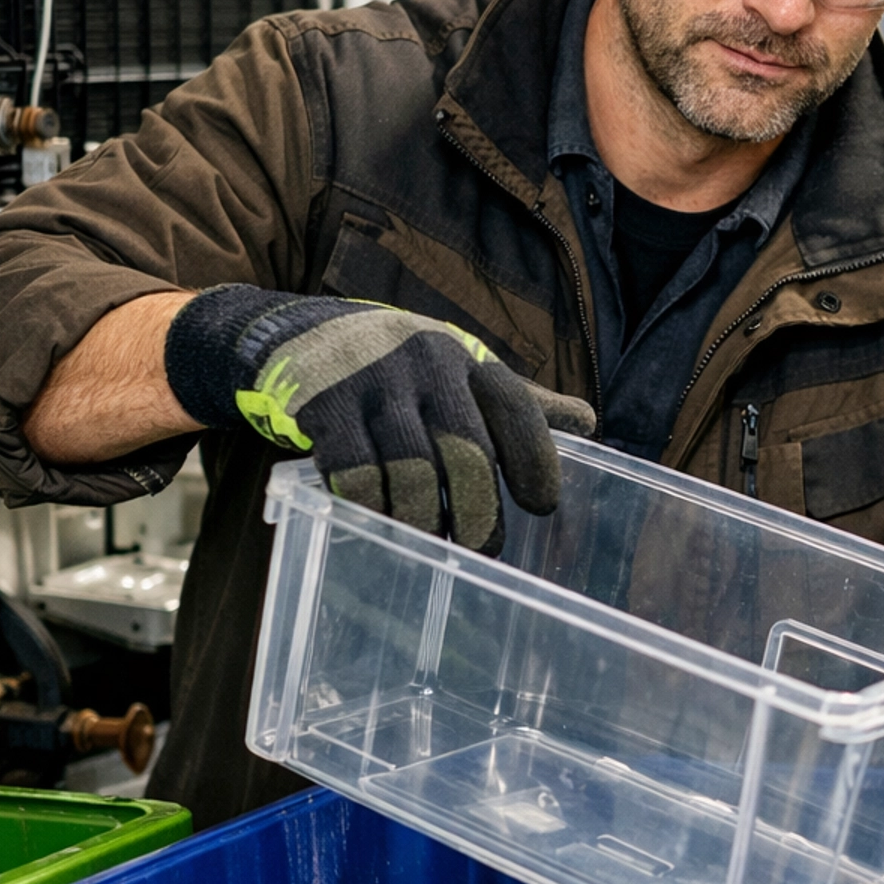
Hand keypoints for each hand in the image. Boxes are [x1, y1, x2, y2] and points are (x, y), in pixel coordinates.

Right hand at [165, 285, 593, 551]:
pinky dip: (370, 507)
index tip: (543, 508)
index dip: (535, 459)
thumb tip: (590, 422)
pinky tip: (375, 523)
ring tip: (428, 544)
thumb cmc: (394, 366)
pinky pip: (353, 472)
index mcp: (464, 356)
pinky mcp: (322, 404)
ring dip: (423, 519)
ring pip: (411, 469)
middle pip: (466, 449)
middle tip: (481, 549)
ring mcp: (370, 381)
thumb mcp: (457, 370)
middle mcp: (424, 361)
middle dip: (478, 510)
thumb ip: (515, 401)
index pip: (515, 406)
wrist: (293, 335)